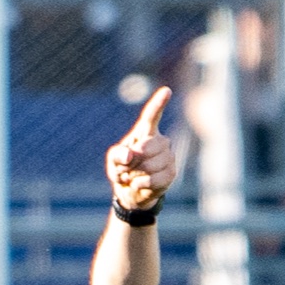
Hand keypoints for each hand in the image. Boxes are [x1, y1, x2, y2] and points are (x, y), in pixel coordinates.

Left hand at [107, 85, 174, 210]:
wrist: (131, 193)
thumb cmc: (122, 171)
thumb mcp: (113, 162)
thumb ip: (117, 155)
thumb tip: (130, 154)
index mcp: (145, 132)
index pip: (152, 116)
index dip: (158, 103)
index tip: (166, 91)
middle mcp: (160, 141)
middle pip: (148, 146)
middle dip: (134, 159)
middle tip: (126, 168)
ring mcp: (168, 156)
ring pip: (153, 164)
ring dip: (136, 173)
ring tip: (132, 177)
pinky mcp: (171, 172)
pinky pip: (156, 178)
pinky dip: (142, 183)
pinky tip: (138, 184)